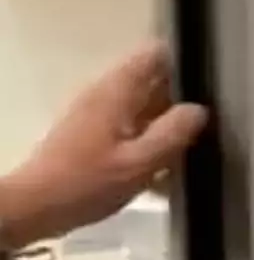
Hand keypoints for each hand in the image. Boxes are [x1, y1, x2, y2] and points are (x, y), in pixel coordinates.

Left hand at [0, 43, 206, 249]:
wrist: (39, 204)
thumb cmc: (89, 183)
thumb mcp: (139, 162)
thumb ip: (173, 134)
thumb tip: (199, 110)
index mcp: (118, 90)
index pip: (156, 55)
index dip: (185, 65)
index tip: (209, 89)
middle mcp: (107, 92)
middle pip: (152, 83)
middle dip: (180, 104)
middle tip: (205, 133)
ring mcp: (98, 112)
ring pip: (143, 109)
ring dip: (165, 130)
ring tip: (187, 158)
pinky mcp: (93, 133)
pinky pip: (130, 129)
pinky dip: (147, 145)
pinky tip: (161, 175)